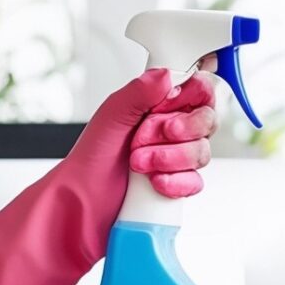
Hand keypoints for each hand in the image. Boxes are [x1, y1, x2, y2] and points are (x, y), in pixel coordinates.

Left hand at [0, 69, 219, 284]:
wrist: (80, 208)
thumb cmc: (88, 164)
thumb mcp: (109, 120)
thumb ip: (138, 94)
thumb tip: (165, 75)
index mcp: (155, 107)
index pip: (197, 90)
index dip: (190, 96)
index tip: (168, 105)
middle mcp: (168, 131)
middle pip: (205, 121)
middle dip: (176, 130)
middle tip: (141, 138)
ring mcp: (175, 160)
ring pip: (202, 152)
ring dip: (170, 158)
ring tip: (138, 164)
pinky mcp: (177, 187)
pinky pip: (196, 182)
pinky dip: (175, 183)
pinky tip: (154, 184)